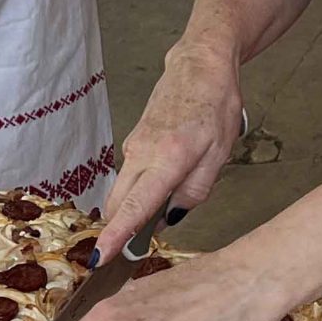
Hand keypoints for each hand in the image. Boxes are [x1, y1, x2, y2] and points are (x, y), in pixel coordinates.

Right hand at [93, 42, 242, 258]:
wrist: (199, 65)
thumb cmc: (215, 105)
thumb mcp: (219, 153)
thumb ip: (195, 191)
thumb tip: (171, 217)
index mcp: (168, 157)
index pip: (136, 204)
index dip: (118, 234)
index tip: (102, 256)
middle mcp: (142, 153)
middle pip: (119, 203)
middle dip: (121, 228)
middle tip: (139, 245)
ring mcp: (134, 146)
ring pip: (124, 190)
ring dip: (136, 207)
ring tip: (171, 197)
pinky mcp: (134, 142)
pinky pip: (131, 176)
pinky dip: (141, 188)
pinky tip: (169, 176)